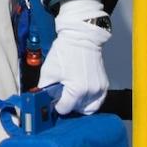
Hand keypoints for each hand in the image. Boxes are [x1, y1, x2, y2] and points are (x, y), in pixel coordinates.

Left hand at [38, 0, 109, 115]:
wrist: (81, 36)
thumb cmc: (65, 50)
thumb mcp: (48, 69)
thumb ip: (44, 88)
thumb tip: (42, 100)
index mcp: (76, 89)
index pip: (64, 109)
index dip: (57, 104)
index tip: (55, 96)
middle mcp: (90, 92)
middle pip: (76, 110)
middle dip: (68, 103)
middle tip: (63, 92)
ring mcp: (99, 89)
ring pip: (88, 109)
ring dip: (79, 104)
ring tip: (73, 93)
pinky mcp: (104, 85)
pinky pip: (97, 102)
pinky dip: (89, 101)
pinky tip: (82, 92)